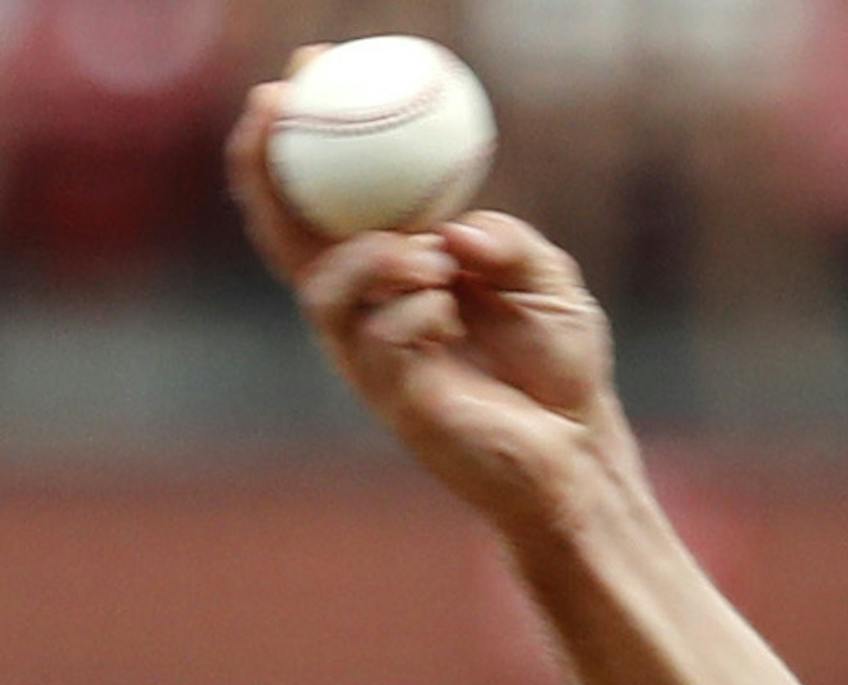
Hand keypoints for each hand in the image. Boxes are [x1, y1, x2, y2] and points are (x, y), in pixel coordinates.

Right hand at [227, 51, 633, 536]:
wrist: (579, 452)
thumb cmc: (560, 368)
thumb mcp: (550, 283)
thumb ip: (508, 243)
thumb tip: (453, 233)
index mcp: (397, 272)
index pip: (332, 201)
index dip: (307, 138)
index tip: (309, 69)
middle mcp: (368, 310)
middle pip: (287, 235)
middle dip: (267, 166)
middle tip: (280, 108)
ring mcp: (372, 357)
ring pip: (325, 290)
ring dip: (372, 258)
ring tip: (431, 261)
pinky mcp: (393, 401)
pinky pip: (378, 341)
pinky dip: (417, 314)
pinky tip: (454, 320)